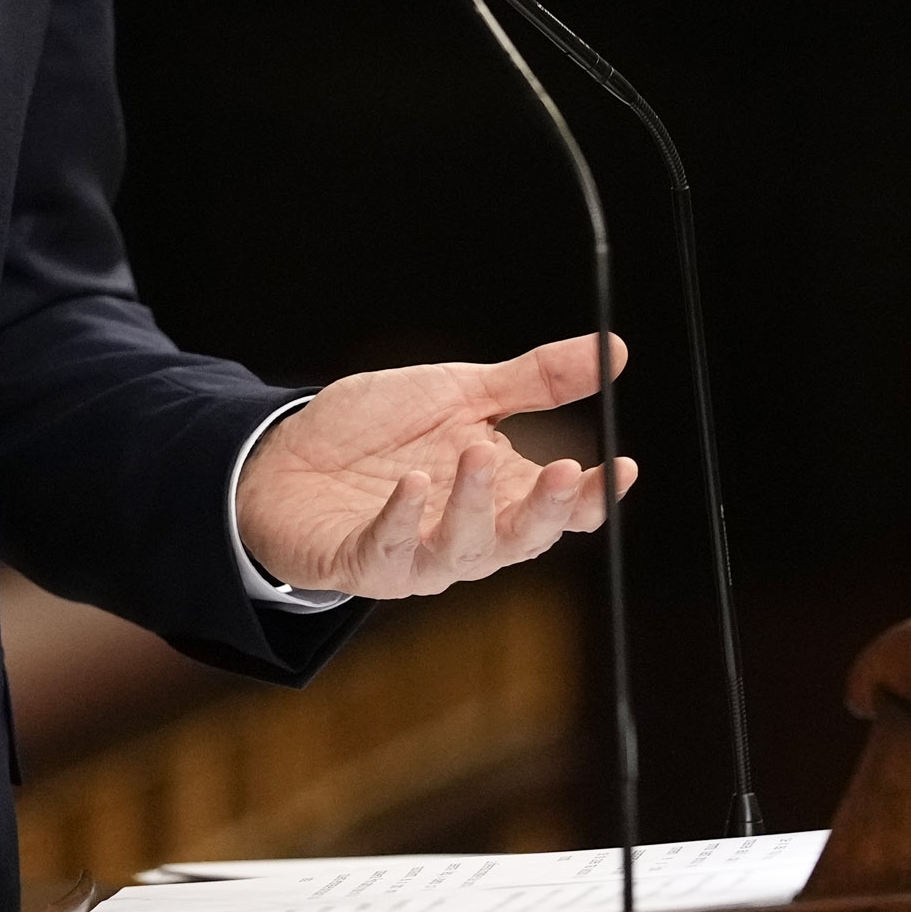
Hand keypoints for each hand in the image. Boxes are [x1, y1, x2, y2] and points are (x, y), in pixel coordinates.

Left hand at [234, 336, 631, 597]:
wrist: (287, 455)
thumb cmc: (379, 433)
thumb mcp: (461, 394)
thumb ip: (534, 382)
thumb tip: (615, 350)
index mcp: (500, 494)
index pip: (562, 510)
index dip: (595, 495)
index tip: (623, 465)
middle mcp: (467, 533)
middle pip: (522, 539)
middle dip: (547, 510)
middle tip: (564, 470)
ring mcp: (415, 554)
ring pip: (462, 550)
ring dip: (475, 506)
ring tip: (477, 453)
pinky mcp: (362, 561)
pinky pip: (388, 550)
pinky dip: (402, 519)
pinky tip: (410, 484)